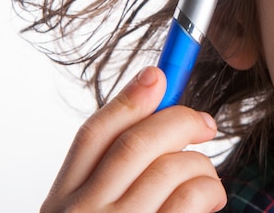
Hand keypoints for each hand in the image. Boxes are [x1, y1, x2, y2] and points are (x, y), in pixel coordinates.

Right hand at [41, 67, 226, 211]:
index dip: (130, 98)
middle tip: (206, 123)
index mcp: (63, 204)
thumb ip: (110, 171)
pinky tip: (209, 199)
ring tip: (206, 177)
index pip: (93, 135)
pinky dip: (209, 190)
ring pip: (171, 169)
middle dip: (180, 121)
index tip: (159, 74)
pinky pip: (191, 202)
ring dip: (201, 163)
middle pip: (138, 144)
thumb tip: (154, 92)